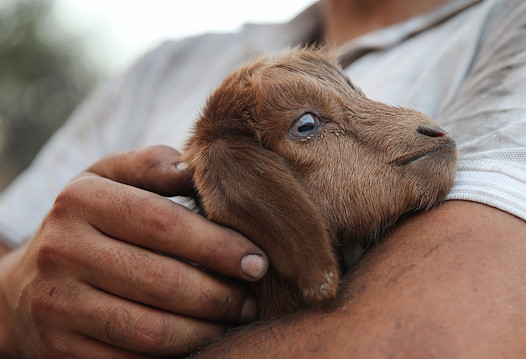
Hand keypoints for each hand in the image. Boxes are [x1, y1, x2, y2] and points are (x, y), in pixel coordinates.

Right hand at [0, 146, 267, 357]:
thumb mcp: (109, 179)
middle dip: (221, 295)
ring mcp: (57, 304)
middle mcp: (62, 250)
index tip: (256, 261)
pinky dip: (176, 354)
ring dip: (206, 330)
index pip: (165, 224)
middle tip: (252, 298)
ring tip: (234, 319)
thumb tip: (193, 167)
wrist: (26, 285)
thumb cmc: (89, 222)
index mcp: (81, 200)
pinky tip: (200, 339)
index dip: (219, 246)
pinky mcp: (60, 348)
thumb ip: (151, 165)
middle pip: (163, 281)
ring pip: (151, 330)